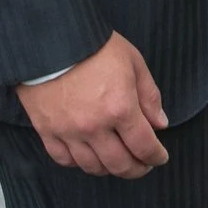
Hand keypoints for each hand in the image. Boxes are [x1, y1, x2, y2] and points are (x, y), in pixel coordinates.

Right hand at [13, 33, 167, 177]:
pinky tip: (87, 156)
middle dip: (137, 169)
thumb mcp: (133, 62)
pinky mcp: (46, 130)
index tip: (160, 157)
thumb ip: (149, 96)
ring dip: (109, 169)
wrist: (49, 38)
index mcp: (120, 108)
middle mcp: (94, 126)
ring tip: (116, 160)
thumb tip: (160, 124)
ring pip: (93, 167)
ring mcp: (68, 131)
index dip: (156, 157)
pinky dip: (78, 163)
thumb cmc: (94, 45)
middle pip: (120, 165)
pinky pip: (63, 159)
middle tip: (143, 165)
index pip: (144, 147)